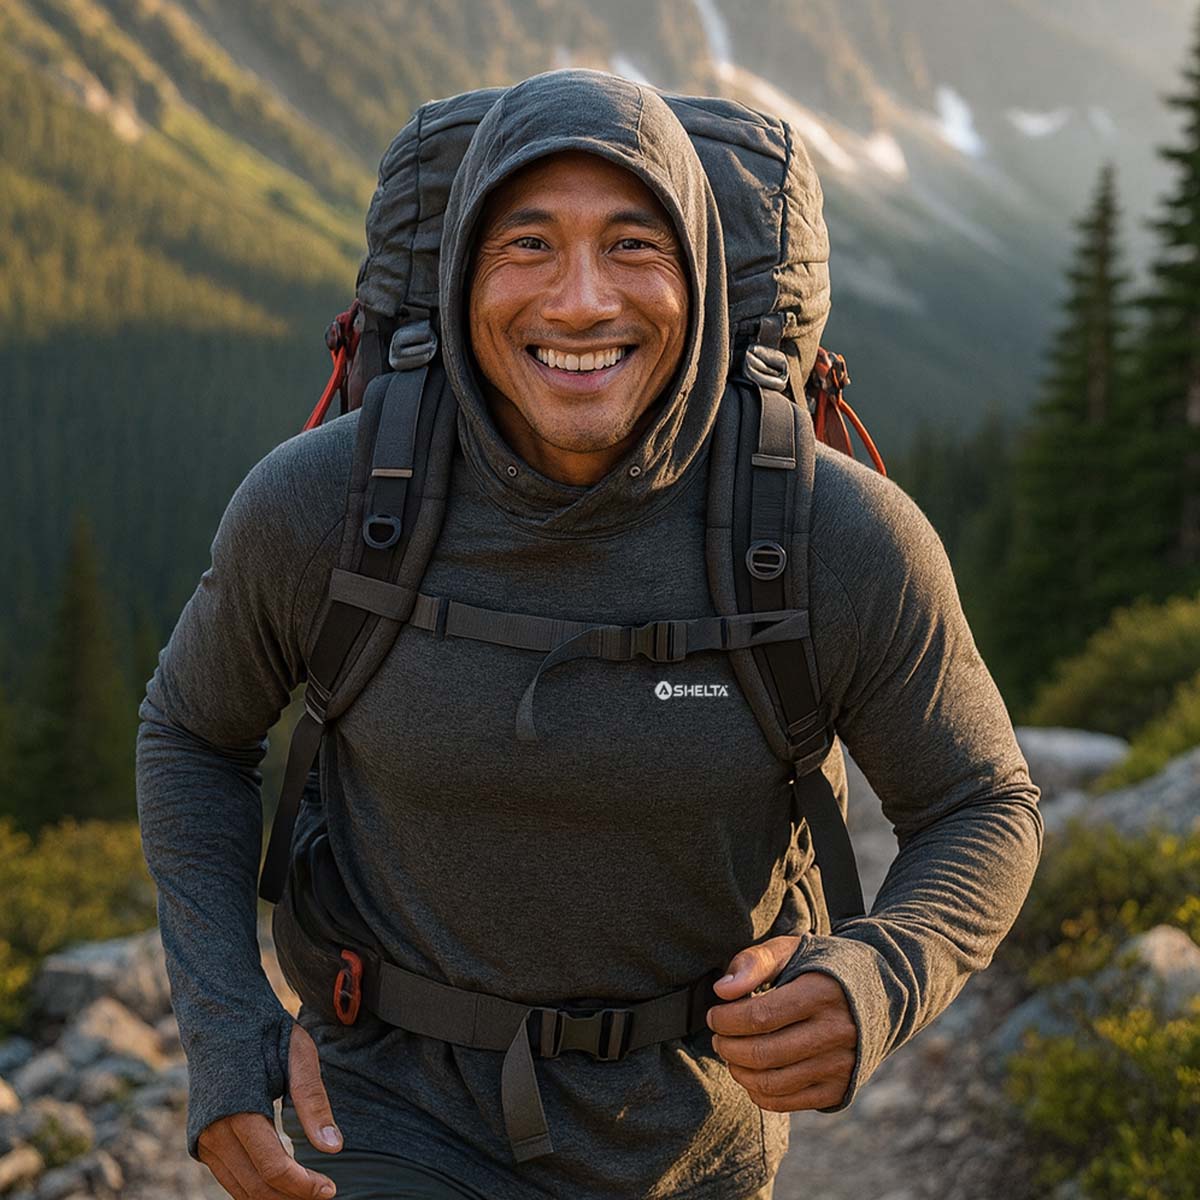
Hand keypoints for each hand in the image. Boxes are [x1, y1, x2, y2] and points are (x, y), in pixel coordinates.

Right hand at [197, 1023, 341, 1199]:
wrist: (217, 1012)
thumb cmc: (264, 1027)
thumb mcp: (298, 1054)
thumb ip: (313, 1101)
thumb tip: (334, 1148)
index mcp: (239, 1107)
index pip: (272, 1167)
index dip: (302, 1185)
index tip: (329, 1189)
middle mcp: (213, 1129)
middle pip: (254, 1187)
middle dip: (290, 1197)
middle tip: (324, 1194)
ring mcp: (202, 1137)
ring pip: (238, 1188)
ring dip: (272, 1197)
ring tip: (306, 1190)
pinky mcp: (199, 1139)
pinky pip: (228, 1176)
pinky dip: (253, 1186)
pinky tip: (281, 1181)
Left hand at [706, 935, 856, 1112]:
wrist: (880, 993)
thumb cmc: (822, 967)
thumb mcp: (791, 949)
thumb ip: (754, 962)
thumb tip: (722, 991)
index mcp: (821, 992)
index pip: (759, 1017)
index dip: (726, 1020)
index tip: (714, 1015)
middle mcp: (835, 1032)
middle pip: (762, 1053)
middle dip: (727, 1047)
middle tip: (718, 1037)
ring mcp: (840, 1065)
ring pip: (772, 1082)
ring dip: (739, 1072)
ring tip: (731, 1054)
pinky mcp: (840, 1089)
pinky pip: (788, 1102)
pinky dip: (759, 1093)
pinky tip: (751, 1075)